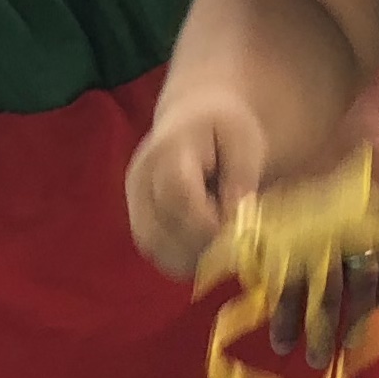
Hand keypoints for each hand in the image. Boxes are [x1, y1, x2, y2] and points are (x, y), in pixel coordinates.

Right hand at [125, 91, 269, 284]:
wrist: (194, 119)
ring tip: (221, 244)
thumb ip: (242, 176)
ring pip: (154, 247)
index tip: (238, 235)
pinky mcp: (136, 218)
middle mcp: (141, 178)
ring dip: (191, 257)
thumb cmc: (225, 129)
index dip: (207, 224)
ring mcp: (133, 201)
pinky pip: (155, 252)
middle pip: (160, 229)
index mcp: (168, 151)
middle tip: (234, 245)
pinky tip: (207, 247)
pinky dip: (183, 259)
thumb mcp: (245, 141)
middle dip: (202, 246)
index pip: (177, 196)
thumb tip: (237, 217)